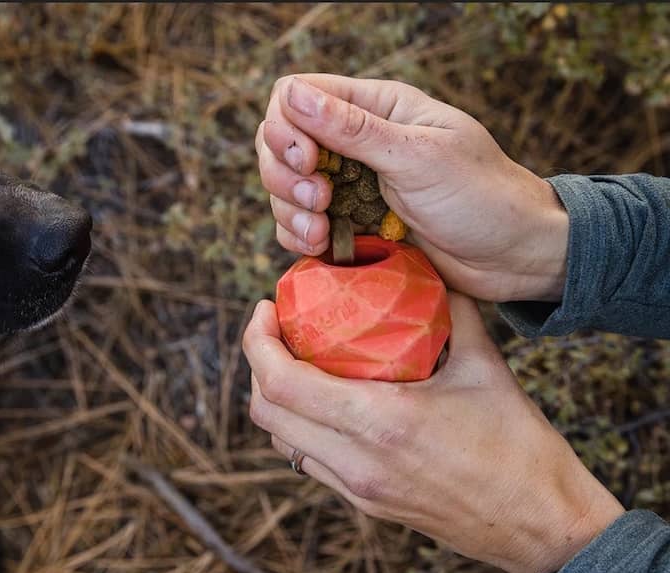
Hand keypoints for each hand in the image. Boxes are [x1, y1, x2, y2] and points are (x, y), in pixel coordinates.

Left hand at [242, 293, 624, 572]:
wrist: (541, 524)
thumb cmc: (520, 447)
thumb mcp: (485, 367)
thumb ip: (455, 311)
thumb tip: (431, 266)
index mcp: (379, 422)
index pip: (282, 382)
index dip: (257, 342)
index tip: (264, 310)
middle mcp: (355, 460)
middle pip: (266, 412)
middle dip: (257, 364)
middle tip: (274, 330)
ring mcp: (356, 488)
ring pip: (281, 441)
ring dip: (275, 398)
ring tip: (293, 360)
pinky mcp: (364, 504)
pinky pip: (309, 461)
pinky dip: (299, 426)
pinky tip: (322, 400)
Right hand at [255, 74, 569, 302]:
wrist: (514, 256)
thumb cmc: (481, 197)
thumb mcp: (418, 157)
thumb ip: (352, 129)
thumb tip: (293, 94)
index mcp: (376, 108)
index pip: (297, 94)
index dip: (287, 126)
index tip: (308, 160)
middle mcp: (356, 141)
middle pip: (279, 141)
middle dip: (284, 173)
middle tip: (318, 199)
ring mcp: (349, 185)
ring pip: (284, 186)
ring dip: (289, 210)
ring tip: (322, 231)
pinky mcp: (350, 224)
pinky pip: (299, 225)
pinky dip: (297, 236)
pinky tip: (320, 245)